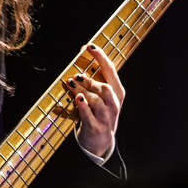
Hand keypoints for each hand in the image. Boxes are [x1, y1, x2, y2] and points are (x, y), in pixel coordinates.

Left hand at [64, 43, 124, 157]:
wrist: (101, 141)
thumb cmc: (99, 112)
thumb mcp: (100, 96)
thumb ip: (92, 78)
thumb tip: (81, 52)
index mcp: (117, 92)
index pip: (111, 70)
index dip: (101, 56)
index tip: (90, 46)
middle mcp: (114, 103)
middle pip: (105, 88)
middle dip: (90, 80)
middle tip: (76, 75)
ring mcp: (106, 116)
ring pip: (96, 100)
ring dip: (83, 90)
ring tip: (70, 84)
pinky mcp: (96, 126)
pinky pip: (88, 115)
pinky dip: (82, 105)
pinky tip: (77, 98)